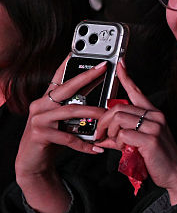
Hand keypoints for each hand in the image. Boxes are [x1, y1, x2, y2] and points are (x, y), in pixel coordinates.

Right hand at [15, 57, 107, 212]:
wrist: (32, 161)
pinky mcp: (40, 133)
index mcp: (47, 100)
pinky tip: (97, 148)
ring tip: (108, 116)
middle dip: (86, 77)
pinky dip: (85, 144)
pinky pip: (68, 137)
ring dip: (93, 114)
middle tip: (103, 68)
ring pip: (71, 111)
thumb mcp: (63, 121)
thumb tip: (101, 102)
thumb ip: (75, 109)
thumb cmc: (52, 139)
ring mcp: (39, 119)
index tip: (78, 51)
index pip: (57, 77)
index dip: (67, 64)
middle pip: (66, 88)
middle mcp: (41, 105)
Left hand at [94, 61, 176, 203]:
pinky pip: (123, 134)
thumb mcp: (138, 143)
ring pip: (118, 118)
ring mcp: (154, 126)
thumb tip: (102, 138)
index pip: (137, 91)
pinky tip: (124, 149)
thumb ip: (121, 137)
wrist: (176, 174)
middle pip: (118, 107)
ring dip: (110, 132)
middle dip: (103, 122)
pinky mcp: (150, 139)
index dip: (126, 77)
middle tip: (101, 134)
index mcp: (153, 114)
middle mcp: (155, 116)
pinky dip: (117, 143)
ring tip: (114, 143)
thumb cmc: (158, 159)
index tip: (120, 63)